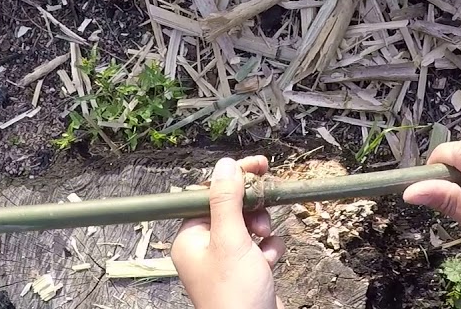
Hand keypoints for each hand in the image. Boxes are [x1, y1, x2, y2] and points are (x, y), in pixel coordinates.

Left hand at [172, 156, 285, 308]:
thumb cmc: (234, 296)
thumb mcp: (230, 240)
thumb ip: (226, 200)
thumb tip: (224, 165)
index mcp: (190, 238)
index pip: (209, 194)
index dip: (235, 177)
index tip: (259, 165)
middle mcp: (204, 248)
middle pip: (231, 208)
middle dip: (252, 207)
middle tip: (264, 205)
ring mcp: (225, 261)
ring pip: (248, 226)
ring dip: (263, 228)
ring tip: (264, 240)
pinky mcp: (245, 271)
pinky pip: (259, 246)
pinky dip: (269, 249)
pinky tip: (270, 260)